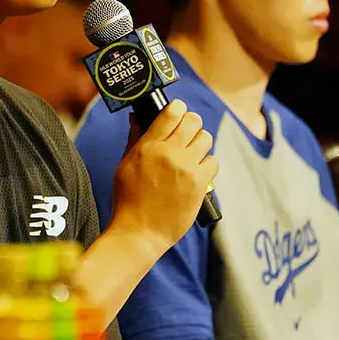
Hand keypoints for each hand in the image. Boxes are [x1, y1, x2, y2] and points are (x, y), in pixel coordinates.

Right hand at [108, 98, 217, 254]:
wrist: (140, 232)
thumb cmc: (128, 200)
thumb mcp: (125, 165)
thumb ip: (136, 139)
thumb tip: (138, 118)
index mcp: (148, 146)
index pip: (171, 112)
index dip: (178, 108)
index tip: (178, 111)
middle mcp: (169, 153)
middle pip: (193, 120)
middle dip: (190, 122)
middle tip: (186, 131)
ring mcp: (187, 168)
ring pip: (206, 138)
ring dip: (199, 142)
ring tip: (191, 154)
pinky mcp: (200, 184)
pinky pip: (213, 161)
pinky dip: (206, 165)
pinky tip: (196, 173)